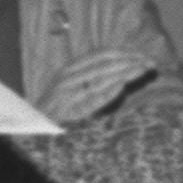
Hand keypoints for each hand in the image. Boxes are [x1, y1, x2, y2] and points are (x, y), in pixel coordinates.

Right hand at [42, 46, 165, 121]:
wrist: (32, 129)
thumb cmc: (55, 111)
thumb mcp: (73, 90)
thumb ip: (93, 80)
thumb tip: (121, 75)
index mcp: (70, 69)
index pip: (102, 55)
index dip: (125, 53)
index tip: (144, 56)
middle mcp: (68, 77)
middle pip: (104, 63)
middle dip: (129, 61)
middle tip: (150, 63)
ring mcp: (66, 93)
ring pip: (99, 77)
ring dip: (123, 72)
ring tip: (142, 69)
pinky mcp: (67, 111)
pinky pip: (90, 100)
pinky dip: (106, 93)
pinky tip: (120, 87)